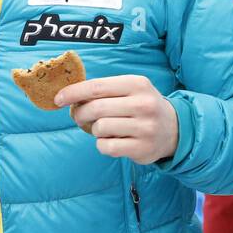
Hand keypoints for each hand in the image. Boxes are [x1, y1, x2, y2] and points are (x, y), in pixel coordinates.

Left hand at [57, 74, 178, 164]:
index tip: (58, 99)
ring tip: (103, 128)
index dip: (73, 93)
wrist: (174, 129)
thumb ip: (102, 90)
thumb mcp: (129, 90)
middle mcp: (143, 104)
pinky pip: (107, 147)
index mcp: (137, 84)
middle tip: (78, 117)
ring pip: (100, 128)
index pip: (96, 87)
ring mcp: (145, 128)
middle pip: (96, 108)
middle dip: (80, 113)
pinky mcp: (142, 148)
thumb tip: (67, 95)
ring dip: (94, 130)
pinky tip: (111, 140)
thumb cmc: (141, 106)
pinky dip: (102, 145)